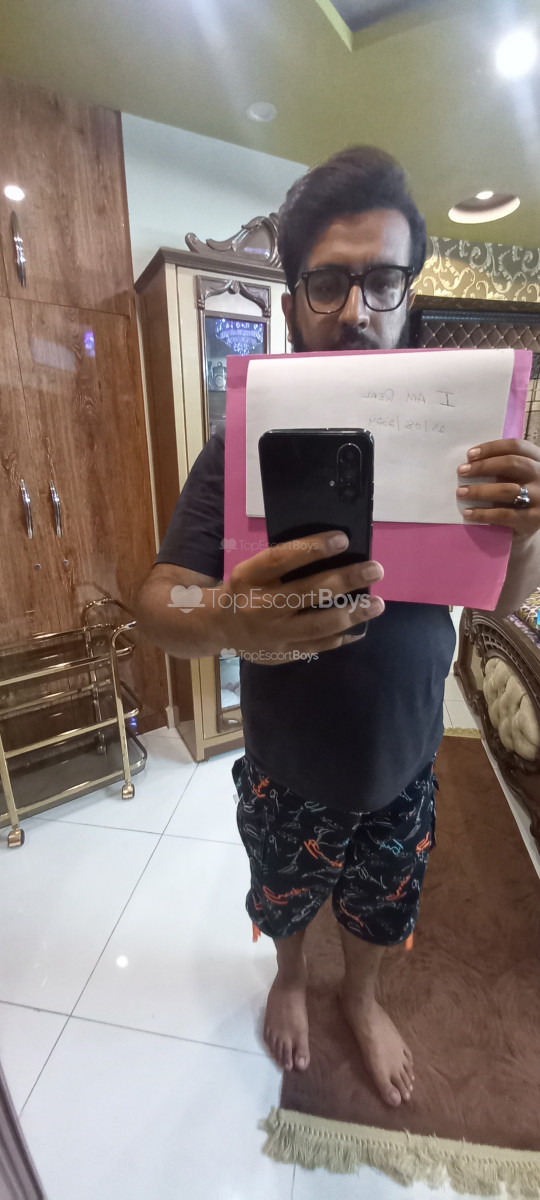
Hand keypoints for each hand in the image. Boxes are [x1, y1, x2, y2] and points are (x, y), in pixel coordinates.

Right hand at [217, 531, 384, 663]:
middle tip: (375, 569)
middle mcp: (260, 606)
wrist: (218, 627)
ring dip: (351, 613)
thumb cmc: (245, 590)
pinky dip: (341, 636)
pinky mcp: (282, 653)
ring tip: (377, 604)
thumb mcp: (252, 570)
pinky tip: (360, 627)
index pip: (282, 559)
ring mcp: (272, 634)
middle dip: (346, 580)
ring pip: (317, 625)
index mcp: (250, 578)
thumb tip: (334, 552)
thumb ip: (283, 564)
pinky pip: (317, 646)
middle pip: (307, 592)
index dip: (313, 548)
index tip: (343, 539)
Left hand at [456, 439, 539, 538]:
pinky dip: (483, 514)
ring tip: (461, 492)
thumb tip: (469, 464)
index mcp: (537, 460)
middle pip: (512, 463)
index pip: (515, 447)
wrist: (529, 525)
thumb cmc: (516, 496)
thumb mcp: (515, 477)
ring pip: (507, 490)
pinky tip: (468, 513)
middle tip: (462, 471)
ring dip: (480, 490)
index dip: (491, 448)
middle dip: (483, 466)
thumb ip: (500, 468)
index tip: (470, 455)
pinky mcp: (533, 519)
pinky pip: (505, 514)